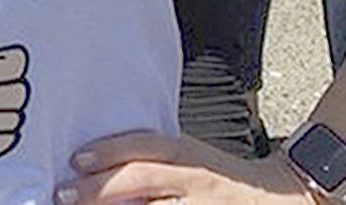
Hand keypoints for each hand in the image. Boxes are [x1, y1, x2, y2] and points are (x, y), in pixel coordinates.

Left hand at [56, 130, 314, 203]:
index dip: (108, 151)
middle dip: (99, 188)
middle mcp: (194, 179)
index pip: (144, 146)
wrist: (280, 199)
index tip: (76, 160)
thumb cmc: (221, 178)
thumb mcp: (190, 158)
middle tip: (64, 193)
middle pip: (142, 178)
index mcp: (188, 154)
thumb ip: (153, 161)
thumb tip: (96, 168)